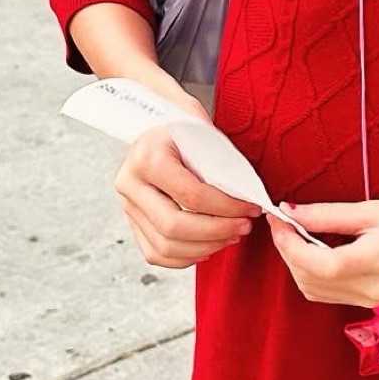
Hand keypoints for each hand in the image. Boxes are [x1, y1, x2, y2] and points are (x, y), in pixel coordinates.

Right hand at [116, 116, 260, 269]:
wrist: (154, 121)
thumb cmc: (181, 127)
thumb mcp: (202, 133)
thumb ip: (220, 165)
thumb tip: (246, 197)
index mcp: (147, 158)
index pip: (191, 196)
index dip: (227, 208)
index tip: (250, 208)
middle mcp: (130, 184)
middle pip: (174, 227)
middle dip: (217, 232)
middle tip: (244, 226)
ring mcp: (128, 205)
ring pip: (164, 245)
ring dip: (204, 247)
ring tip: (230, 237)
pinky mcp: (132, 220)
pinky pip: (155, 253)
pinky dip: (184, 257)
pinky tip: (207, 247)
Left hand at [264, 197, 378, 307]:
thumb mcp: (377, 209)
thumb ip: (329, 214)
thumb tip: (292, 212)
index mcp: (375, 262)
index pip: (316, 264)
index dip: (289, 243)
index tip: (279, 218)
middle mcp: (370, 290)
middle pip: (309, 280)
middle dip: (288, 250)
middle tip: (285, 220)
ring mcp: (370, 301)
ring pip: (313, 290)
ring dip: (297, 263)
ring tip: (298, 232)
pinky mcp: (370, 301)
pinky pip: (327, 293)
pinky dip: (312, 272)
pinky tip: (316, 249)